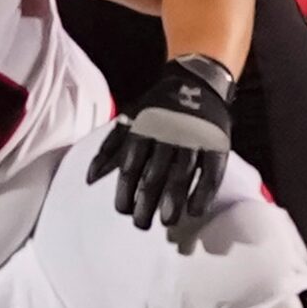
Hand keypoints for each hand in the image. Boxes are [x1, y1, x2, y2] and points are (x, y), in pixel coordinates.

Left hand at [93, 54, 234, 231]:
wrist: (196, 83)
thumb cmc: (157, 108)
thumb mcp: (129, 121)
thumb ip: (110, 149)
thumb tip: (89, 179)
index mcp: (143, 129)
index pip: (130, 166)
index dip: (125, 192)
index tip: (123, 210)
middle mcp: (167, 133)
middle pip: (154, 175)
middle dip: (146, 203)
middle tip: (141, 224)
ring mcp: (193, 138)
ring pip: (181, 175)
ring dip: (173, 201)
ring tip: (167, 222)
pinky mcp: (216, 144)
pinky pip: (211, 173)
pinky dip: (203, 193)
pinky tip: (195, 211)